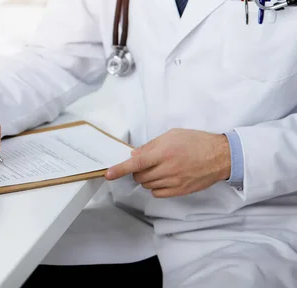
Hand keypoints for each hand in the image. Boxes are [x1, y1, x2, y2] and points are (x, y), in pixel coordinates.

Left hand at [105, 129, 230, 197]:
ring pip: (148, 185)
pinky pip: (158, 194)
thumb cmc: (196, 142)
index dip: (120, 169)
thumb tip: (134, 155)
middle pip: (140, 176)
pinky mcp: (181, 191)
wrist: (220, 156)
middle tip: (147, 163)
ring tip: (159, 168)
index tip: (109, 174)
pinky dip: (156, 187)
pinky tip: (164, 178)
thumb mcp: (172, 135)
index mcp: (164, 153)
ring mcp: (175, 182)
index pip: (136, 163)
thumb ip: (150, 146)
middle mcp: (168, 169)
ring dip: (147, 179)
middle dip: (137, 171)